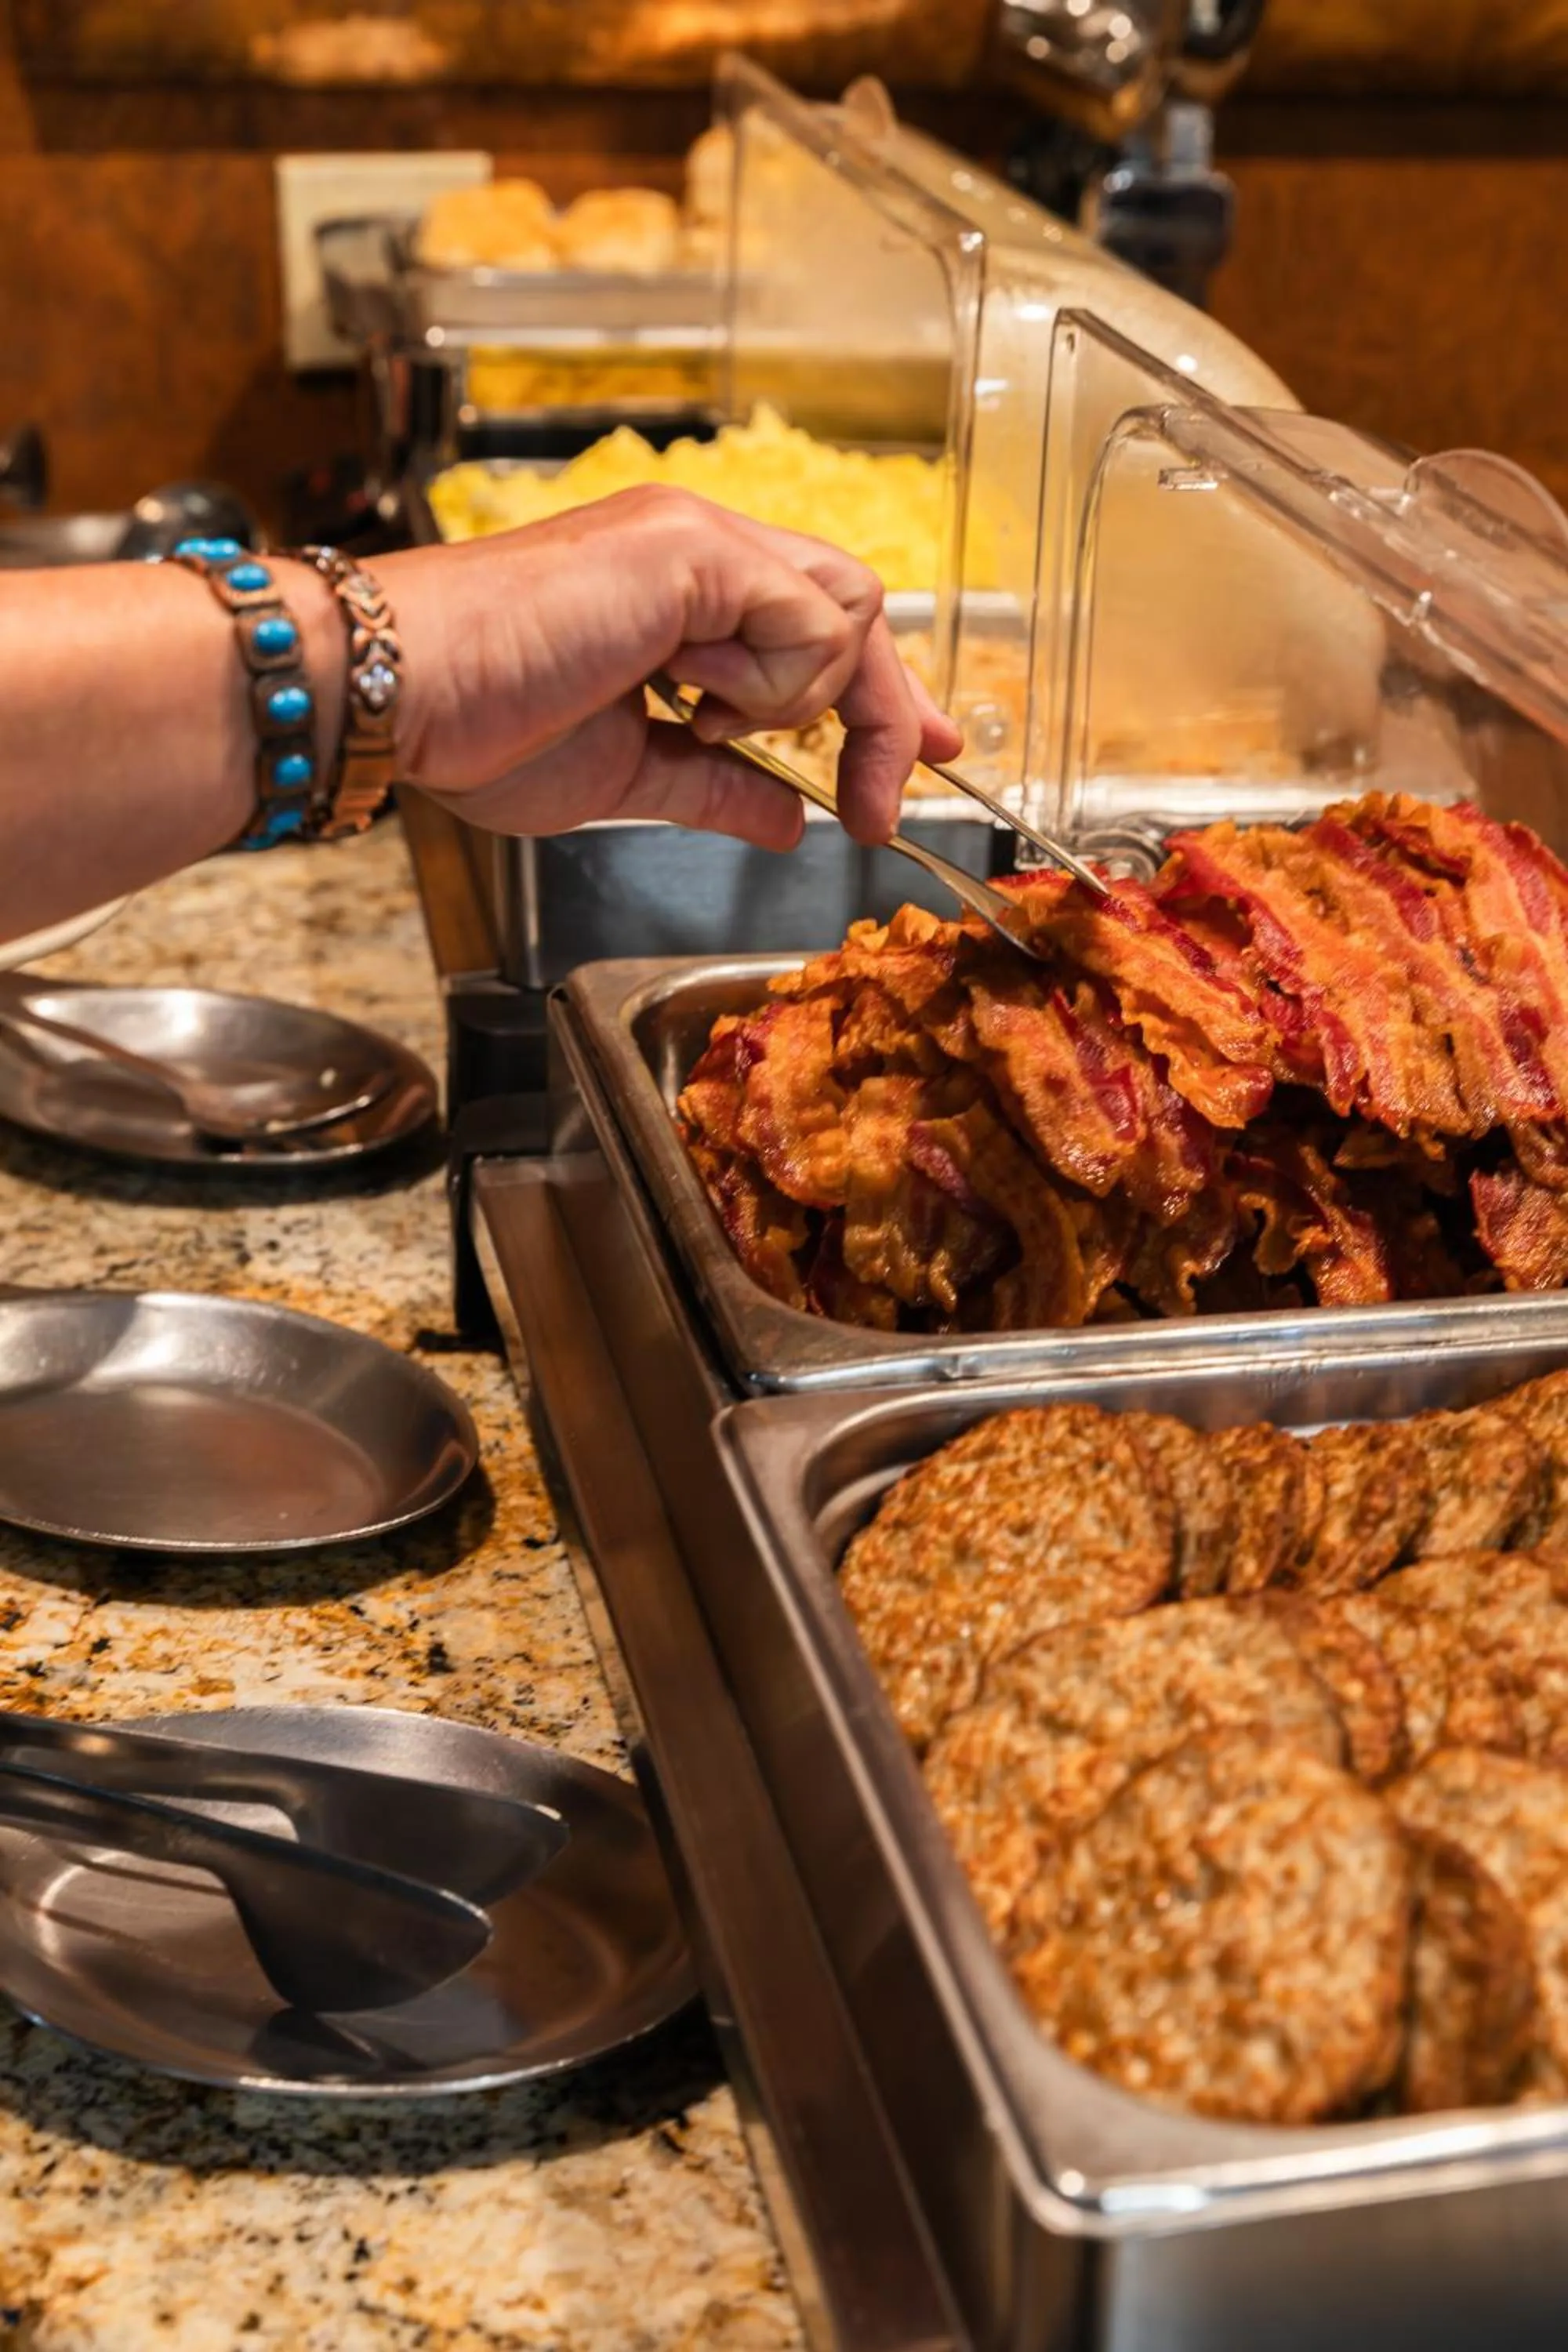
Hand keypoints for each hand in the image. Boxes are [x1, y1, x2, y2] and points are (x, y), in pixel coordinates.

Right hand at [378, 485, 962, 849]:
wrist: (400, 695)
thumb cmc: (474, 725)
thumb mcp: (626, 774)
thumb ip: (715, 786)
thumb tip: (789, 817)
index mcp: (681, 588)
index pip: (823, 624)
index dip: (885, 697)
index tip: (921, 761)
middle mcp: (699, 546)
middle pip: (858, 609)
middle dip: (891, 716)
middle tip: (882, 806)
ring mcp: (698, 537)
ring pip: (848, 608)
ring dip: (803, 697)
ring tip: (709, 722)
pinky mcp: (692, 548)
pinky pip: (810, 619)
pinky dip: (776, 683)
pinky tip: (697, 698)